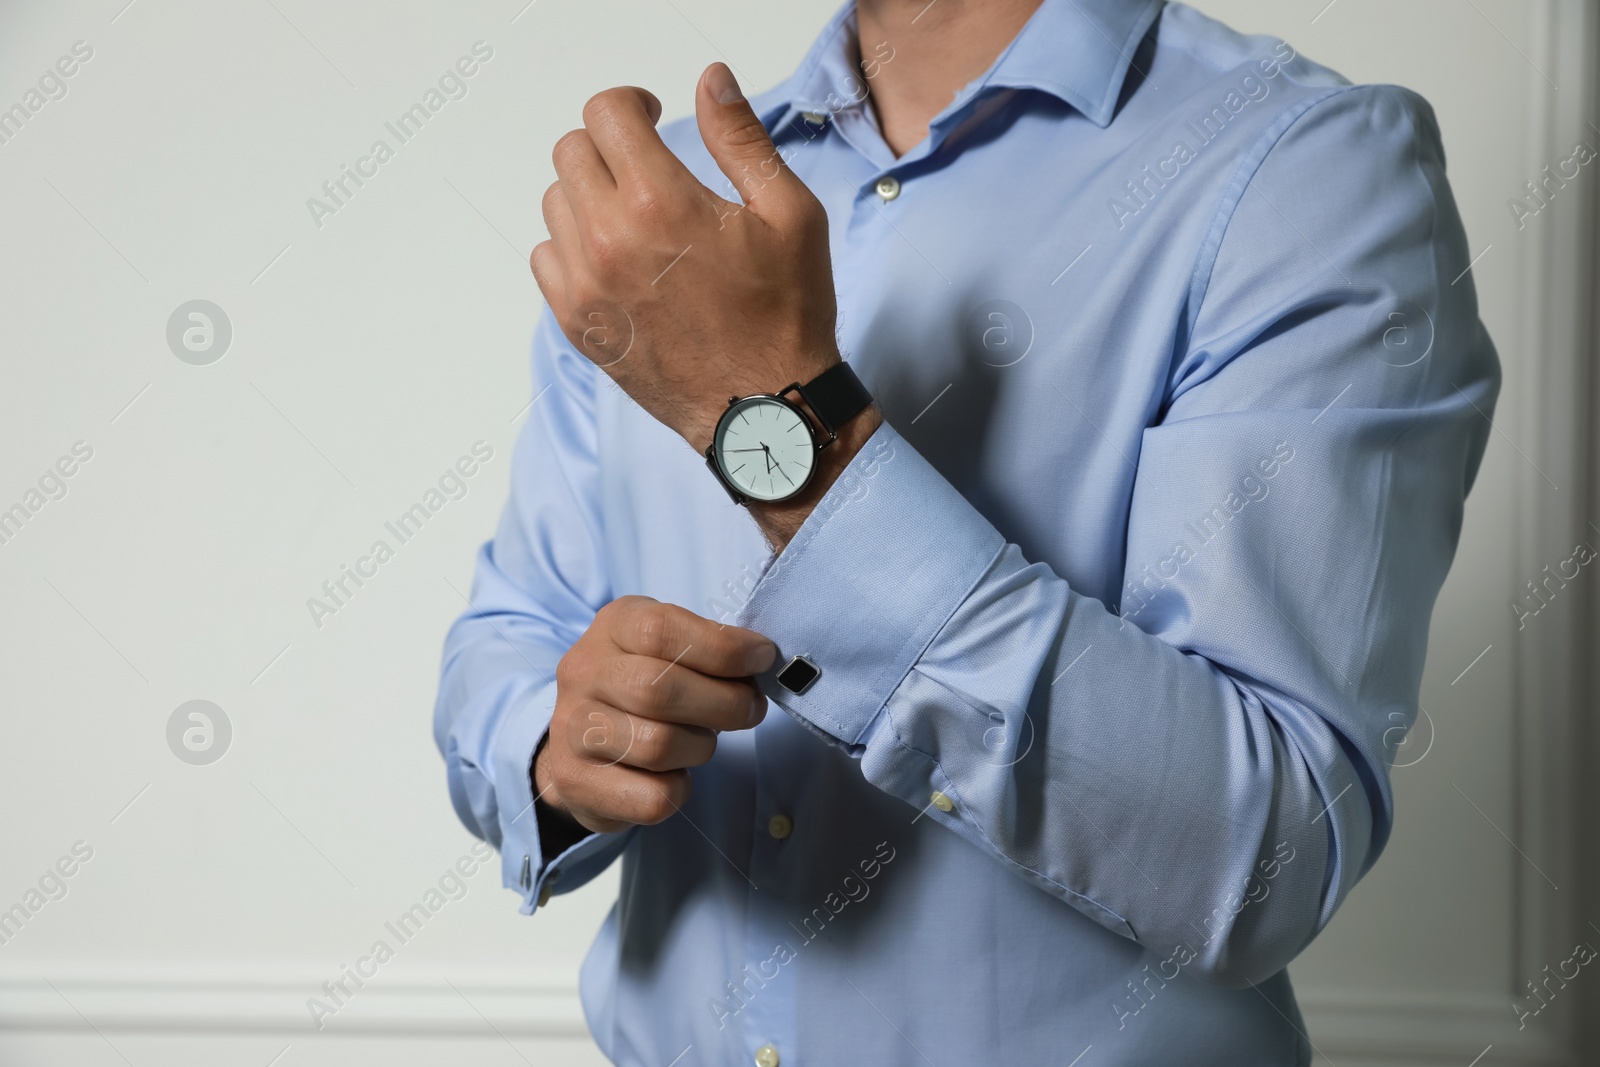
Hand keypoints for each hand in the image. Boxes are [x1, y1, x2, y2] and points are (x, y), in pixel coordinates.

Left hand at [531, 63, 839, 451]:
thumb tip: (710, 81)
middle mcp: (609, 239)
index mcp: (661, 203)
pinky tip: (617, 259)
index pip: (605, 115)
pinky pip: (546, 257)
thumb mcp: (789, 214)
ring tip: (636, 217)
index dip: (631, 105)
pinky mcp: (576, 323)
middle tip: (646, 167)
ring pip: (555, 203)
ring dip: (589, 195)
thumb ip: (741, 139)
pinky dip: (573, 246)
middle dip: (609, 146)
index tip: (652, 119)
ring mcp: (585, 285)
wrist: (766, 408)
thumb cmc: (786, 315)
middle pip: (571, 151)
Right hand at [534, 596, 776, 833]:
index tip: (760, 659)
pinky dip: (678, 789)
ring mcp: (572, 729)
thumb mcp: (670, 645)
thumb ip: (709, 646)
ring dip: (700, 748)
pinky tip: (673, 775)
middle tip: (749, 709)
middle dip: (724, 704)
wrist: (580, 739)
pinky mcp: (577, 782)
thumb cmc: (644, 683)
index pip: (660, 630)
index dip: (721, 647)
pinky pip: (651, 797)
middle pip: (658, 690)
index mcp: (613, 626)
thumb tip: (759, 659)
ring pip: (656, 745)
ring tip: (702, 742)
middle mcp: (583, 672)